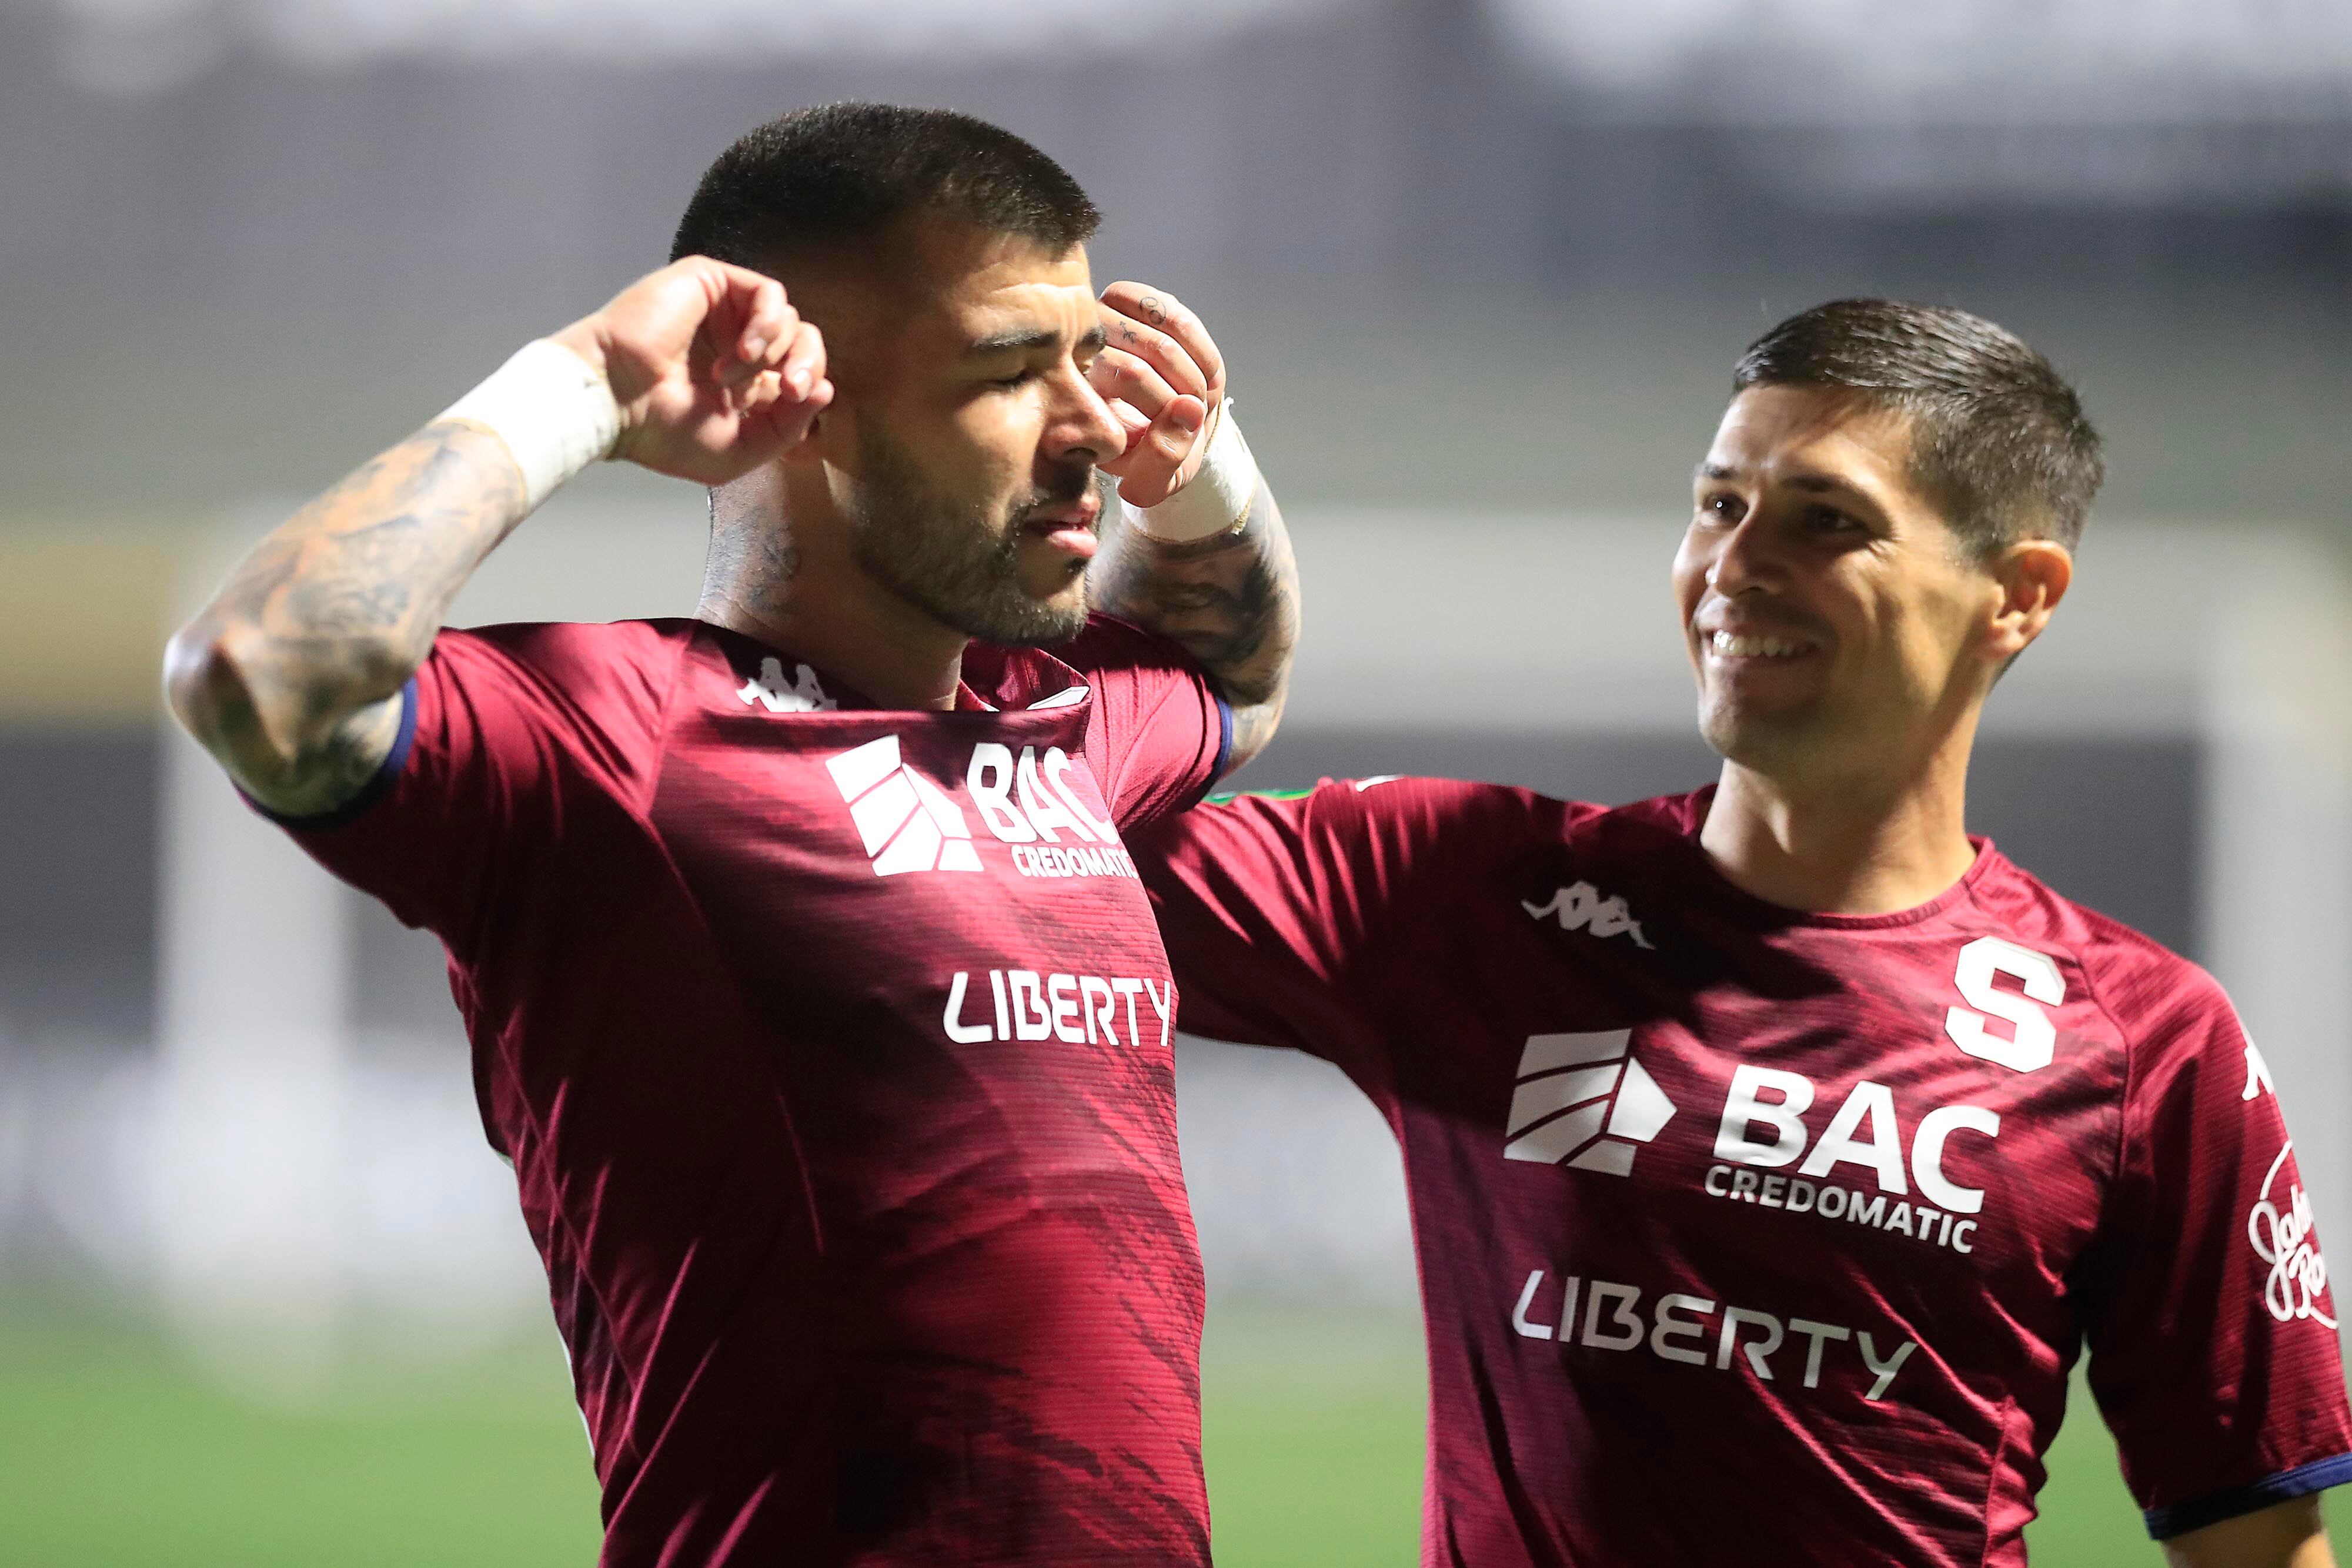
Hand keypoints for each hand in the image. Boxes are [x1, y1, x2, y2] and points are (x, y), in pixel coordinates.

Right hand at [551, 256, 832, 484]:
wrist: (616, 402)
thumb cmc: (664, 432)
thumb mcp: (740, 449)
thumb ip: (788, 427)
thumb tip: (826, 389)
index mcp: (745, 385)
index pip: (801, 376)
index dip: (809, 391)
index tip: (796, 404)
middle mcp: (737, 345)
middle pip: (805, 343)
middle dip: (808, 368)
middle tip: (791, 390)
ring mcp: (725, 313)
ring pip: (791, 320)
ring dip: (769, 355)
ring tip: (728, 379)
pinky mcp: (713, 283)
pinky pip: (770, 295)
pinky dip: (766, 326)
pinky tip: (741, 351)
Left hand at [1091, 282, 1227, 507]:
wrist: (1158, 429)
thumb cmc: (1148, 457)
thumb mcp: (1154, 478)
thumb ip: (1164, 457)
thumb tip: (1188, 409)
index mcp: (1072, 389)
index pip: (1128, 374)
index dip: (1165, 402)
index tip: (1179, 430)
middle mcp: (1079, 346)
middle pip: (1151, 352)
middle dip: (1186, 390)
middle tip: (1196, 416)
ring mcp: (1103, 316)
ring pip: (1169, 332)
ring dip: (1197, 372)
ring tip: (1200, 399)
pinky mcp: (1131, 299)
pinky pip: (1178, 317)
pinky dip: (1202, 351)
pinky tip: (1202, 377)